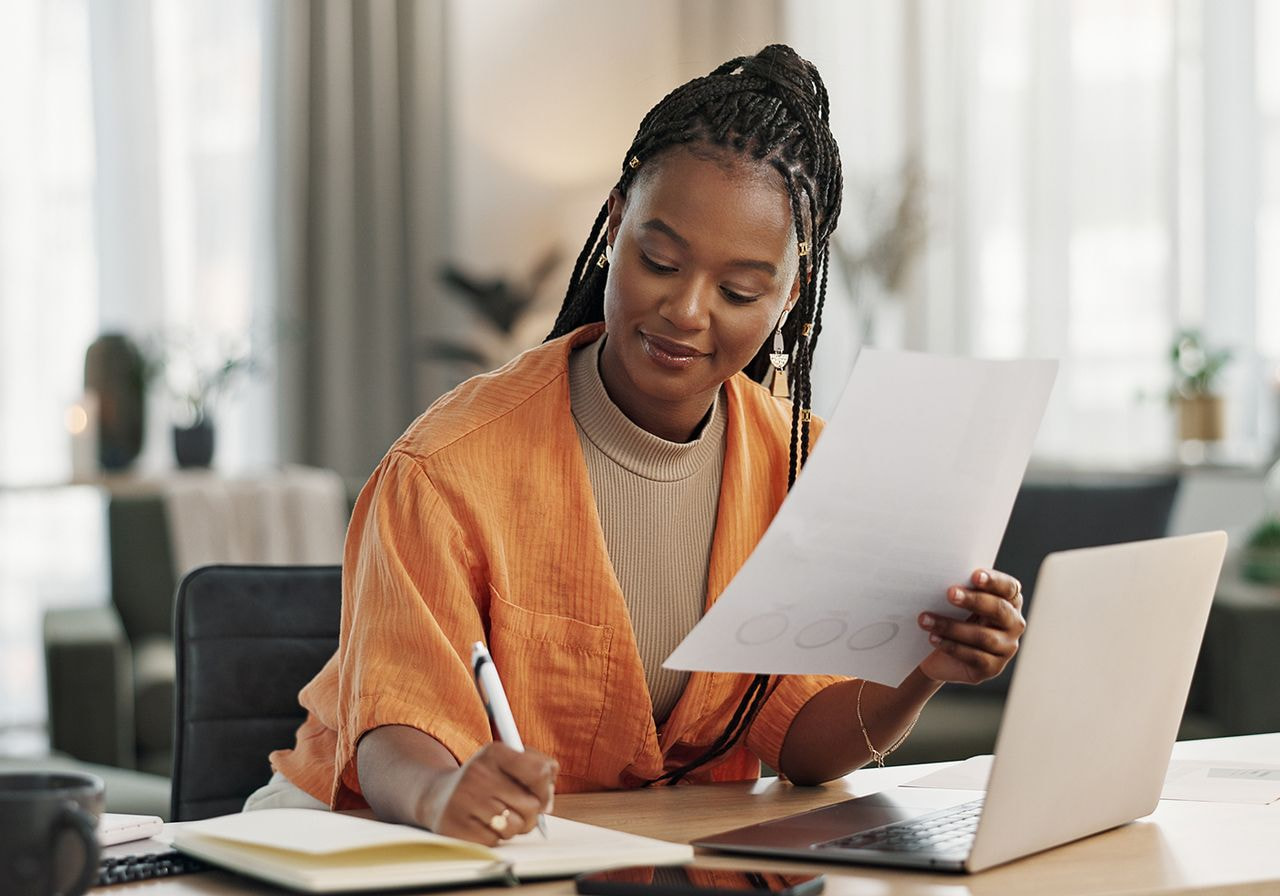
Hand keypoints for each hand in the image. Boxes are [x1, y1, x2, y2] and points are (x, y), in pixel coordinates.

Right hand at [417, 742, 557, 845]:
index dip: (546, 788)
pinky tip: (483, 825)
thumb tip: (549, 793)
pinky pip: (496, 841)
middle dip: (531, 812)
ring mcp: (465, 801)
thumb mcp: (505, 761)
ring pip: (516, 826)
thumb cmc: (483, 780)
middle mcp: (478, 774)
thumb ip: (536, 767)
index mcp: (494, 753)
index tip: (541, 794)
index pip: (539, 772)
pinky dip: (495, 838)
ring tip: (499, 816)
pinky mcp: (456, 828)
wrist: (438, 795)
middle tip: (517, 808)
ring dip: (513, 827)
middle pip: (532, 805)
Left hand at [917, 568, 1023, 684]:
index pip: (1009, 587)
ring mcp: (1006, 648)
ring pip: (983, 636)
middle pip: (999, 610)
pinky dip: (951, 646)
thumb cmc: (950, 617)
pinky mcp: (993, 668)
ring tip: (925, 620)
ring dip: (952, 626)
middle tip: (949, 593)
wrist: (937, 654)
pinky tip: (933, 638)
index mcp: (1009, 601)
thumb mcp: (955, 602)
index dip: (994, 581)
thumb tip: (942, 575)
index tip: (974, 575)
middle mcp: (1013, 624)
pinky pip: (975, 657)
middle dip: (973, 600)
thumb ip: (959, 589)